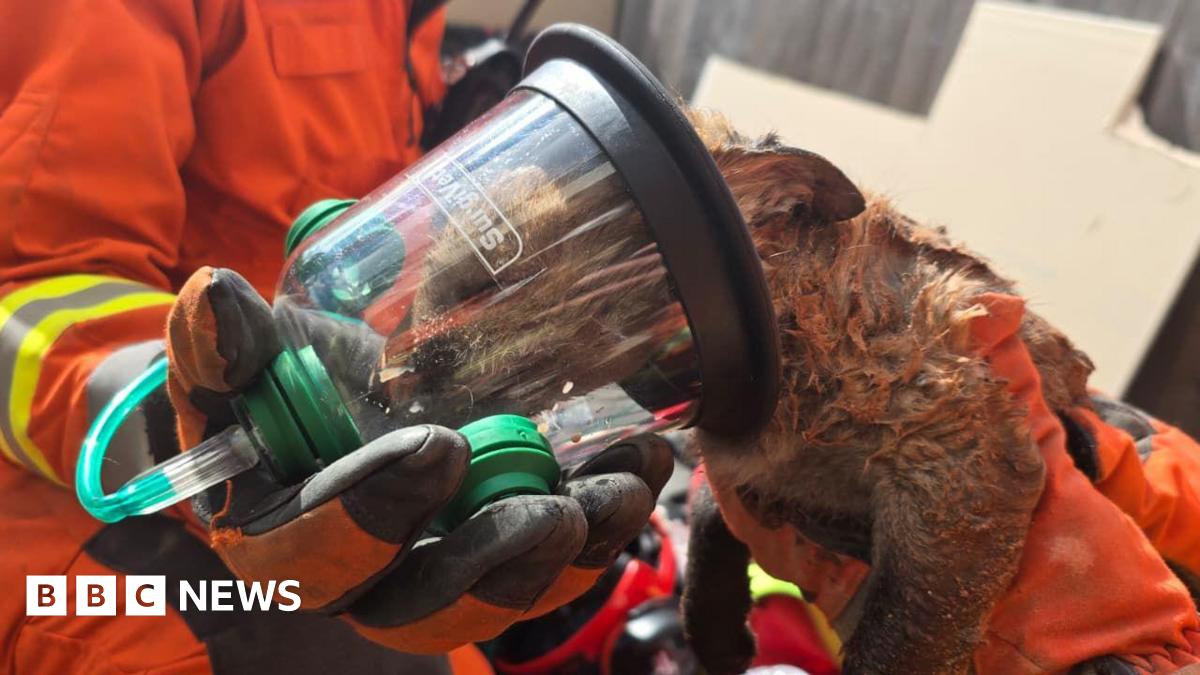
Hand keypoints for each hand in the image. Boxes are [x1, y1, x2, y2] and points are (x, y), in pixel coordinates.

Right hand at [165, 267, 673, 652]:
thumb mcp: (236, 357)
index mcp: (281, 543)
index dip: (378, 509)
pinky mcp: (495, 541)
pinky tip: (643, 464)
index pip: (322, 552)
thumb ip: (219, 342)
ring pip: (502, 597)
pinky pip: (555, 558)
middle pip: (424, 608)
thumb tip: (216, 296)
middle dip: (493, 564)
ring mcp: (436, 564)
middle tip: (551, 508)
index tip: (439, 446)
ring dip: (571, 552)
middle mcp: (362, 577)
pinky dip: (606, 520)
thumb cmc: (267, 381)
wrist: (320, 396)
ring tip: (620, 491)